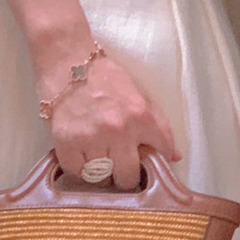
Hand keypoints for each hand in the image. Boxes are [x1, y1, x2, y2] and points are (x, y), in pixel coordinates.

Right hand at [37, 50, 181, 190]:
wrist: (68, 61)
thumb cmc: (107, 78)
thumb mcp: (142, 96)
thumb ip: (160, 127)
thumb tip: (174, 156)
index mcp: (141, 116)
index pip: (158, 154)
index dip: (152, 164)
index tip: (145, 166)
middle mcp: (117, 130)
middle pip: (127, 177)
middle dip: (125, 178)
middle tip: (120, 171)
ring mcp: (90, 137)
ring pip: (100, 178)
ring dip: (101, 174)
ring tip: (99, 161)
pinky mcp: (65, 142)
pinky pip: (76, 172)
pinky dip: (79, 170)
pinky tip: (82, 158)